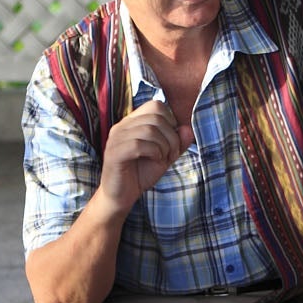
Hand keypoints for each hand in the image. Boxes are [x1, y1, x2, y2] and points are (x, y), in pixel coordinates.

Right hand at [95, 97, 193, 212]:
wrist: (122, 196)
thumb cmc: (141, 174)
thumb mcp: (165, 156)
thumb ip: (178, 143)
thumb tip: (188, 128)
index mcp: (132, 122)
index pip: (156, 105)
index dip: (171, 121)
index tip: (172, 142)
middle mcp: (122, 126)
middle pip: (156, 116)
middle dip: (171, 136)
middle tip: (171, 154)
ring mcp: (116, 138)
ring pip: (149, 130)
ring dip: (164, 146)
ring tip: (163, 159)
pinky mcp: (114, 153)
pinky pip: (138, 145)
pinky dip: (154, 152)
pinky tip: (155, 160)